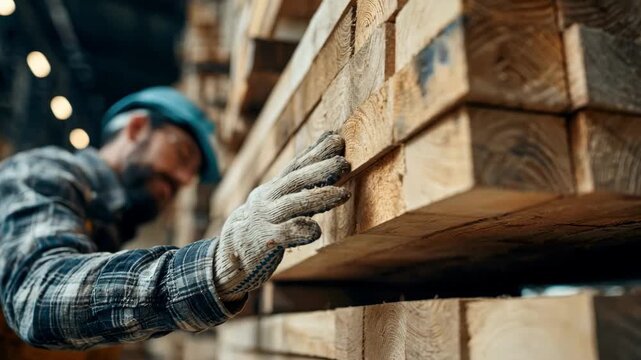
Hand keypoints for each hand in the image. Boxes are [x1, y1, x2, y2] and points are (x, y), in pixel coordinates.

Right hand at [213, 131, 350, 301]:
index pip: (296, 166)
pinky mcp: (267, 241)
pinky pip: (286, 233)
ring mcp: (267, 219)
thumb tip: (328, 164)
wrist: (232, 250)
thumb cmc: (264, 224)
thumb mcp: (278, 202)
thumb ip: (301, 188)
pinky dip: (302, 230)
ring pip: (294, 204)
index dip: (315, 151)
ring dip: (319, 197)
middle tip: (342, 162)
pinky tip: (317, 230)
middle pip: (296, 180)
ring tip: (344, 193)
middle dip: (320, 169)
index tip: (335, 138)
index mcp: (274, 188)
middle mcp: (269, 199)